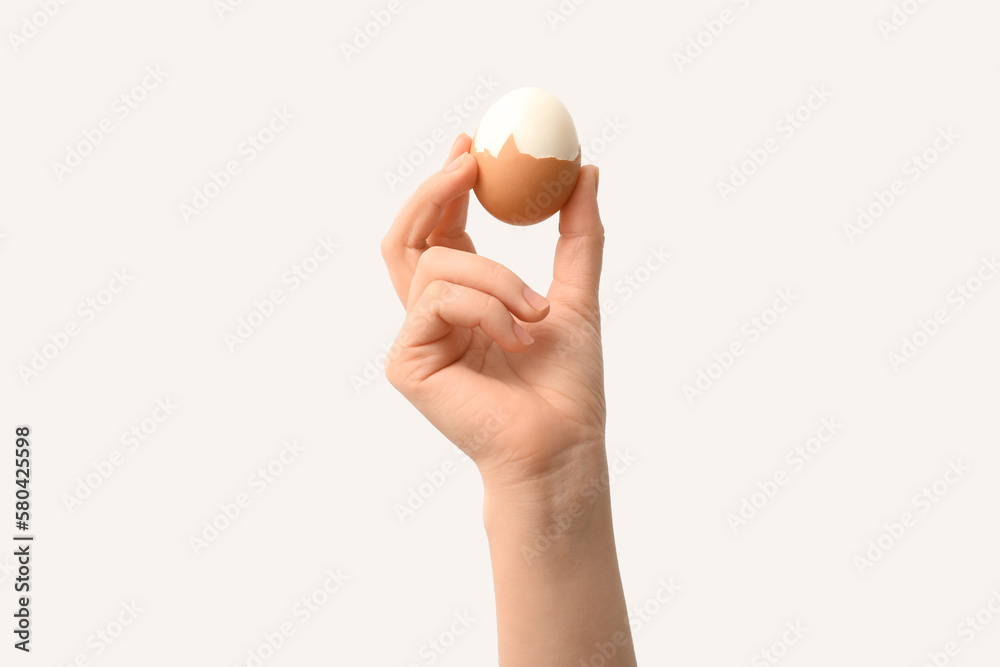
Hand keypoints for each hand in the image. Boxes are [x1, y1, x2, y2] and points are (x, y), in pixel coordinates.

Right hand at [381, 133, 605, 491]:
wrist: (562, 442)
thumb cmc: (568, 385)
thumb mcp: (577, 294)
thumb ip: (578, 235)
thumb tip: (587, 170)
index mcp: (464, 302)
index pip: (442, 233)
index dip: (447, 187)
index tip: (472, 145)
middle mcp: (432, 318)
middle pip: (408, 237)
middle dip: (434, 192)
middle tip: (469, 161)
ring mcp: (415, 339)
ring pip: (437, 264)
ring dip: (497, 277)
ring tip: (536, 315)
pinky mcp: (405, 362)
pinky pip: (438, 300)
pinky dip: (486, 308)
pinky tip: (516, 339)